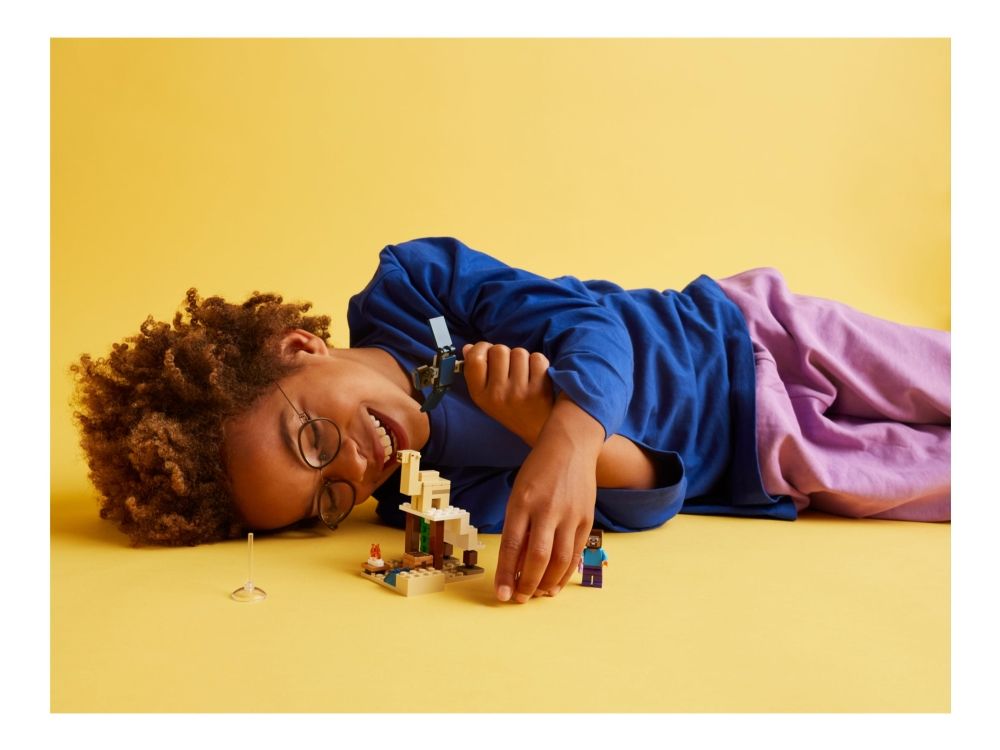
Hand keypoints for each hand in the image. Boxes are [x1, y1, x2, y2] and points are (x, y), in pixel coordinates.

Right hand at [461, 342, 553, 445]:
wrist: (538, 430)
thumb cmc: (510, 409)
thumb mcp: (486, 396)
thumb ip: (475, 372)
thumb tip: (468, 347)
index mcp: (480, 395)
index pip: (475, 359)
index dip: (482, 348)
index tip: (488, 352)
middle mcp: (497, 394)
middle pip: (499, 350)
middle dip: (505, 353)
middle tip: (509, 366)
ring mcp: (519, 392)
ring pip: (519, 352)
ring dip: (522, 359)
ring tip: (523, 373)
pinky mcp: (539, 389)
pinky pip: (537, 358)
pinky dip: (537, 362)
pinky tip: (536, 375)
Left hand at [494, 395, 603, 602]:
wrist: (570, 446)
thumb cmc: (538, 472)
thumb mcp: (519, 494)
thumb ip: (518, 528)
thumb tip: (515, 567)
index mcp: (522, 502)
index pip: (511, 545)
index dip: (505, 574)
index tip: (501, 594)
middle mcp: (546, 509)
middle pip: (537, 557)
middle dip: (527, 584)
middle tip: (520, 598)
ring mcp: (569, 514)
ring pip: (560, 560)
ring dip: (547, 583)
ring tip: (537, 594)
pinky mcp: (586, 518)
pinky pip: (576, 554)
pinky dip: (566, 573)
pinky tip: (556, 583)